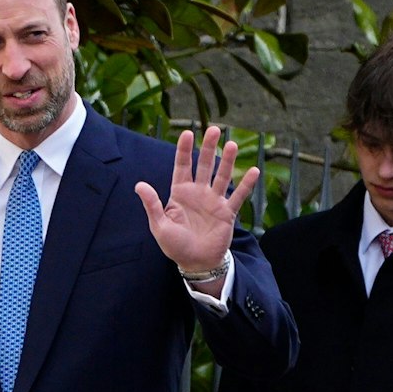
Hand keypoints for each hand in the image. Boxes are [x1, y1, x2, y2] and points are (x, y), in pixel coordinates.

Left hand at [133, 126, 259, 276]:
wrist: (196, 262)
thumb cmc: (175, 245)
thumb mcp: (159, 226)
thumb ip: (152, 205)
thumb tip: (139, 184)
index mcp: (179, 194)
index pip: (181, 167)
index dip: (184, 150)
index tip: (187, 133)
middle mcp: (198, 193)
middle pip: (204, 166)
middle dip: (208, 148)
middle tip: (214, 129)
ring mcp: (214, 201)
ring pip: (222, 176)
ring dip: (227, 161)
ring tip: (232, 144)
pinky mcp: (228, 212)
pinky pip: (238, 196)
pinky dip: (246, 184)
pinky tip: (253, 171)